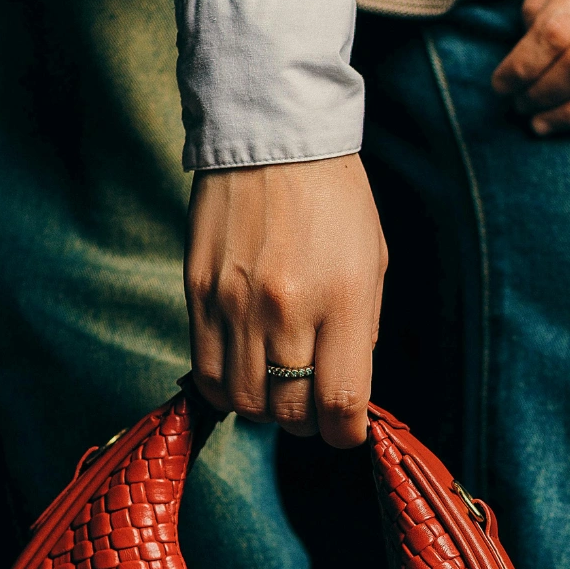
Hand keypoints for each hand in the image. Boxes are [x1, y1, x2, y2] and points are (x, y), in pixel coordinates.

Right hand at [185, 155, 386, 446]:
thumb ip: (360, 332)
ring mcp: (235, 304)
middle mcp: (285, 310)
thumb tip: (342, 389)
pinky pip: (206, 372)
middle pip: (290, 413)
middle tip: (312, 403)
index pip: (341, 404)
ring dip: (265, 409)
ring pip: (245, 402)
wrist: (271, 135)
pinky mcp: (198, 293)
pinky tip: (243, 372)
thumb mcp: (371, 263)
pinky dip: (227, 389)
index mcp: (340, 302)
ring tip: (276, 387)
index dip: (346, 433)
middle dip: (307, 422)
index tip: (347, 429)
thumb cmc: (333, 198)